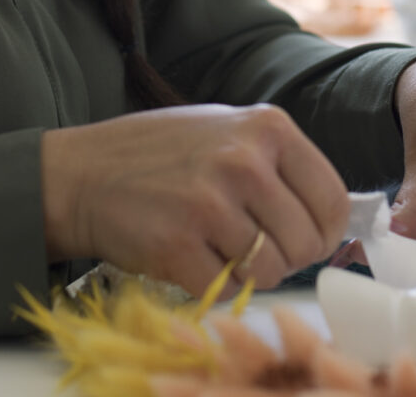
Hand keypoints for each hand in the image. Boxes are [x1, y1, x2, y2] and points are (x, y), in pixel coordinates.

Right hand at [41, 103, 348, 297]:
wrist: (83, 172)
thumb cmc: (162, 152)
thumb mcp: (229, 130)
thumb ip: (278, 162)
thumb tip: (329, 213)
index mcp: (268, 127)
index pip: (332, 200)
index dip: (323, 231)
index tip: (305, 238)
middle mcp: (245, 161)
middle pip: (305, 243)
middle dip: (285, 257)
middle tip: (253, 247)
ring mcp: (211, 203)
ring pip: (269, 272)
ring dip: (249, 273)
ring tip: (217, 246)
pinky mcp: (178, 246)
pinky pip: (227, 289)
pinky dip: (213, 284)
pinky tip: (190, 255)